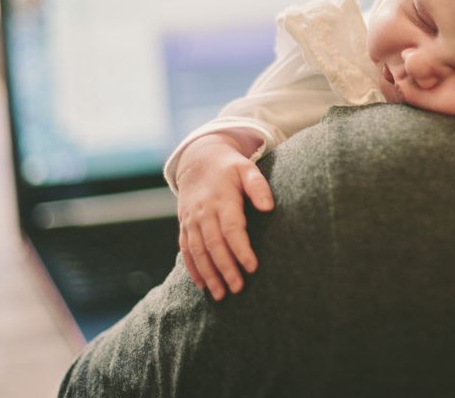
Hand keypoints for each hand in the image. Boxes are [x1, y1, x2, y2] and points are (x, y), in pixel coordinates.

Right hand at [175, 133, 273, 299]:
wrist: (198, 160)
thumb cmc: (230, 167)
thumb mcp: (247, 168)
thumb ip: (258, 186)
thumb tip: (269, 207)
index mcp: (222, 199)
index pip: (232, 228)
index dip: (241, 249)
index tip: (252, 267)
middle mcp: (204, 212)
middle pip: (214, 244)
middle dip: (225, 268)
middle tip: (238, 288)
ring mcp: (191, 220)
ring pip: (198, 251)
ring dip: (209, 274)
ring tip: (221, 294)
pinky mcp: (185, 226)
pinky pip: (186, 250)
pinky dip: (193, 269)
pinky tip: (202, 286)